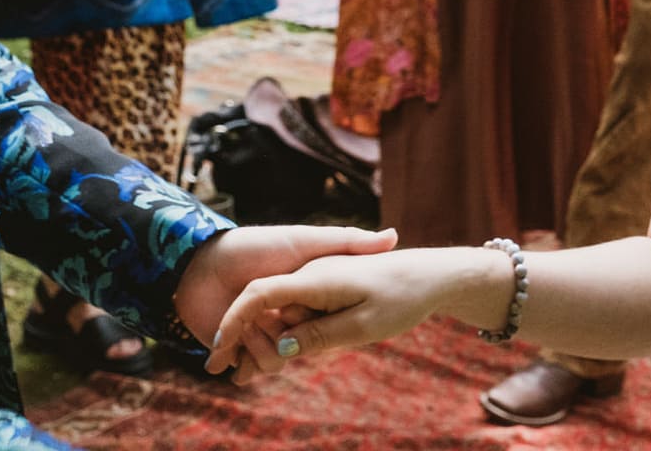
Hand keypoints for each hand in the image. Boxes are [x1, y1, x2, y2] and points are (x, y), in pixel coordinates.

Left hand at [172, 225, 396, 380]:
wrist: (199, 260)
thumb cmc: (253, 245)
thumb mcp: (306, 240)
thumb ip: (348, 240)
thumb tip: (395, 236)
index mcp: (304, 296)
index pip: (324, 322)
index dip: (321, 327)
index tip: (321, 317)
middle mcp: (284, 317)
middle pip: (300, 347)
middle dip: (285, 342)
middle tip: (268, 322)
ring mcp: (259, 332)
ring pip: (274, 361)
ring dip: (257, 352)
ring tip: (240, 332)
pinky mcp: (236, 347)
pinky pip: (248, 368)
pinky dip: (239, 365)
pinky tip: (224, 357)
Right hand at [202, 246, 491, 381]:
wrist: (434, 274)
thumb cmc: (401, 297)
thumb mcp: (361, 326)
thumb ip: (318, 336)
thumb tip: (281, 350)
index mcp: (313, 279)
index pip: (258, 296)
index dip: (233, 322)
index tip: (217, 350)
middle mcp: (309, 275)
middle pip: (264, 309)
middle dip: (244, 338)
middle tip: (228, 375)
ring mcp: (318, 280)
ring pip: (282, 314)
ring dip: (267, 341)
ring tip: (247, 374)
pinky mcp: (328, 288)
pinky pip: (300, 312)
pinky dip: (290, 333)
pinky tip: (286, 355)